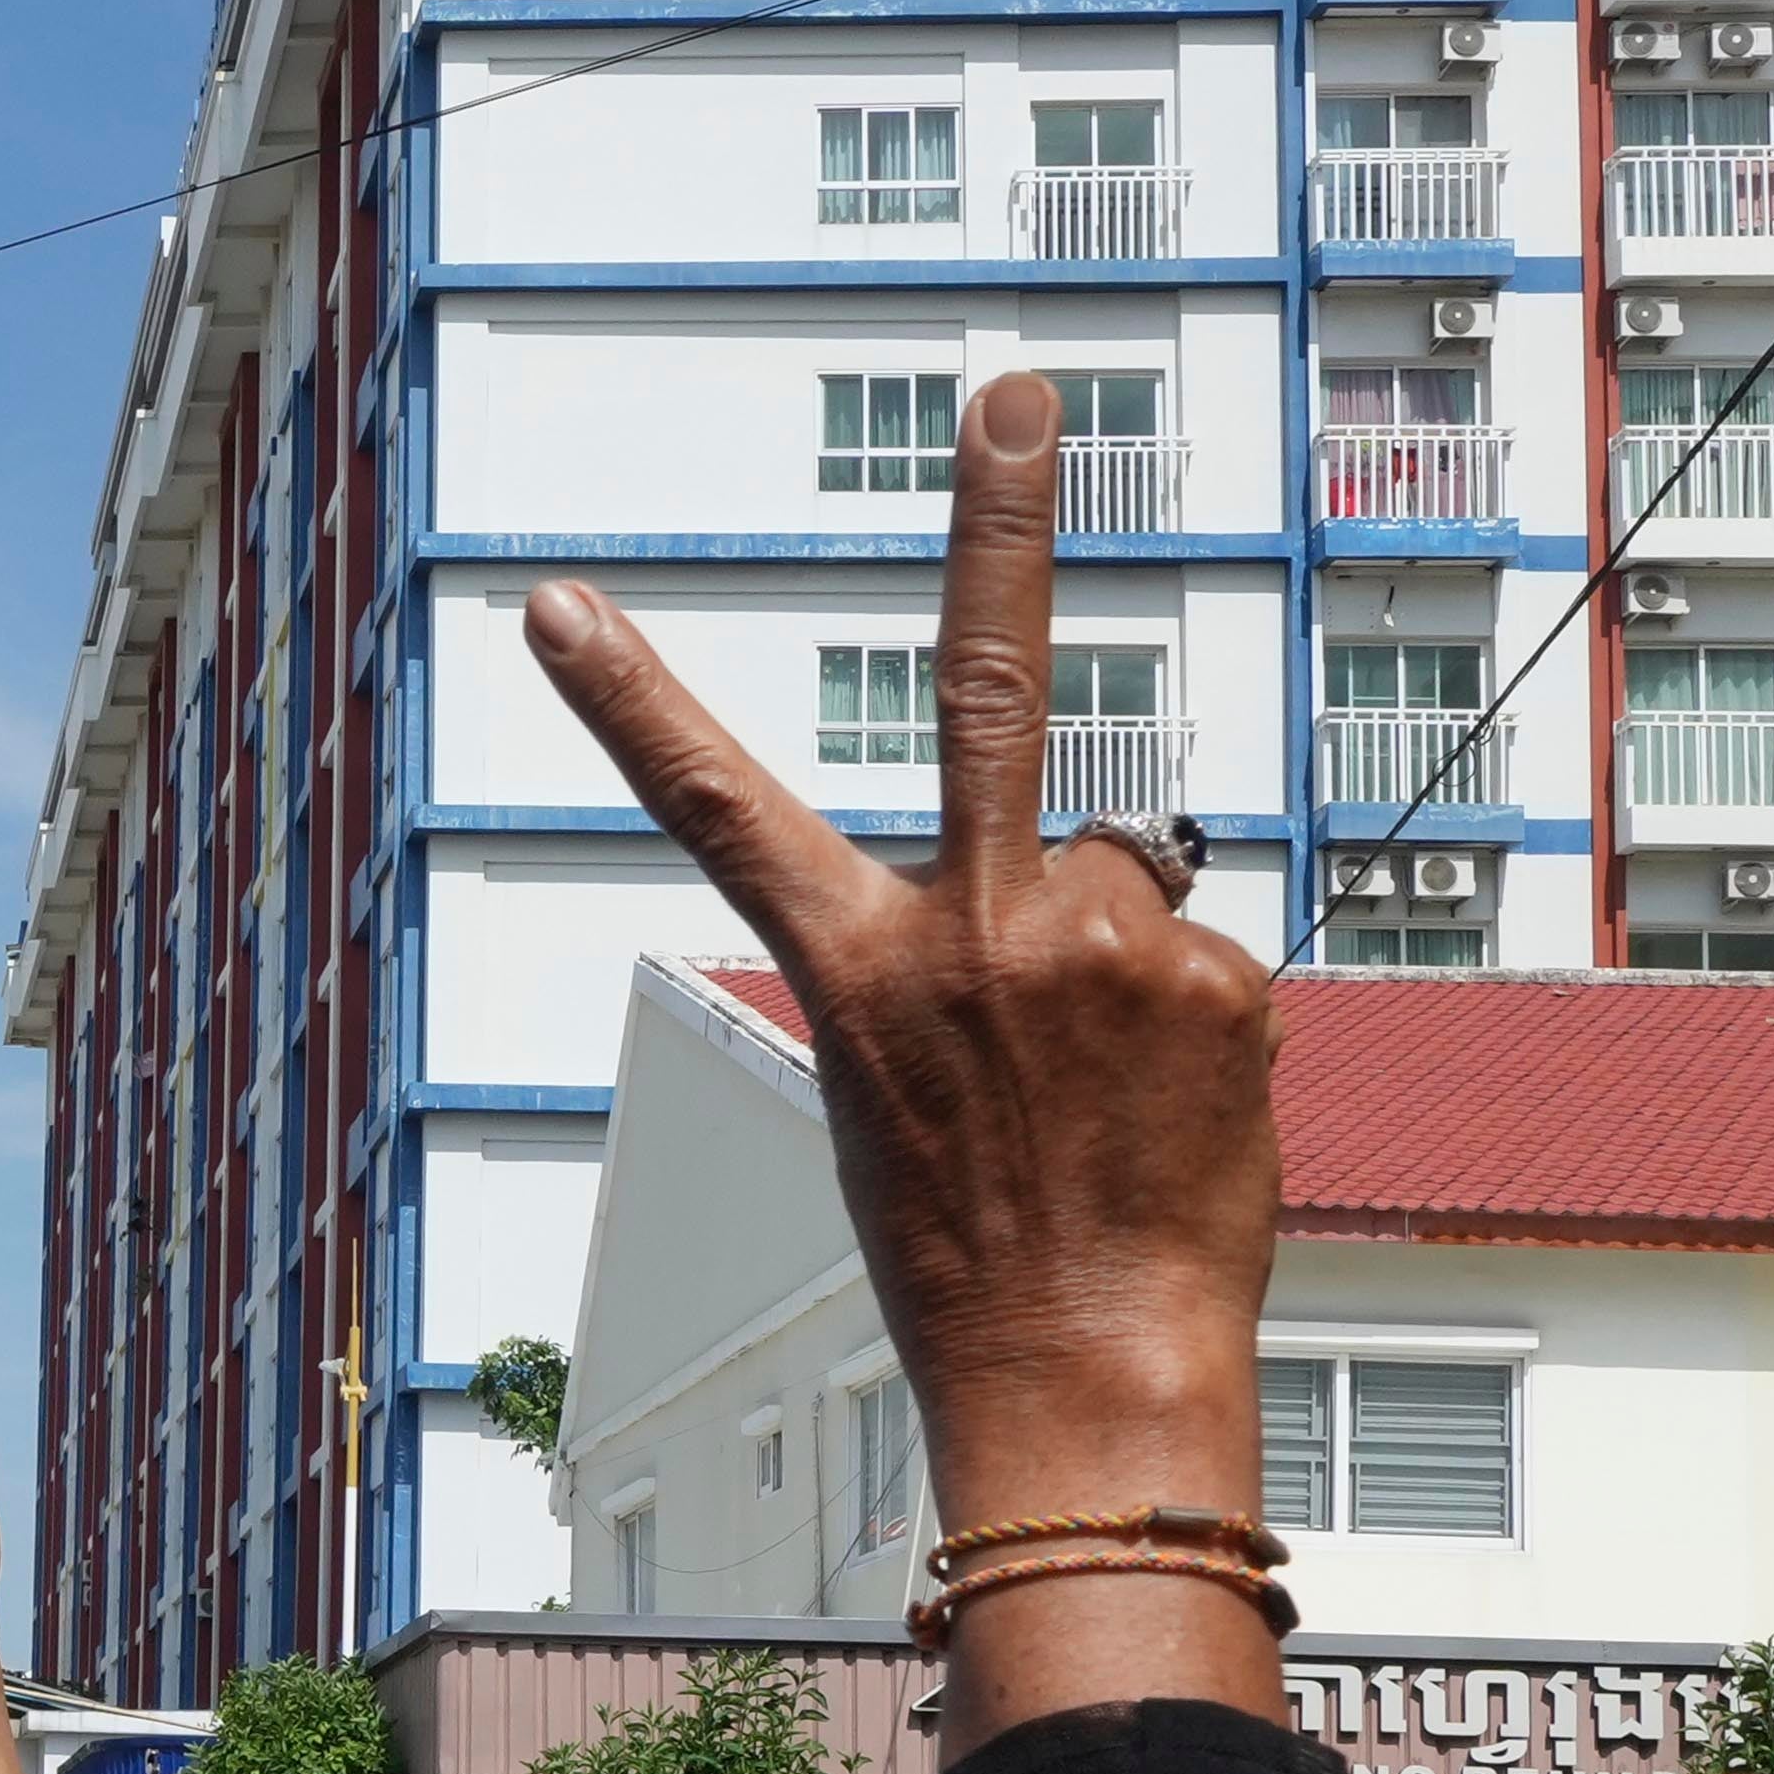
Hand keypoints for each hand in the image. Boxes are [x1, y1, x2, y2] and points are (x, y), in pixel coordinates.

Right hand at [526, 378, 1278, 1719]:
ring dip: (1128, 967)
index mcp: (859, 972)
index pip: (720, 811)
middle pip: (990, 691)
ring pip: (1129, 884)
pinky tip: (1170, 1124)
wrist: (1088, 1380)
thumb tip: (1120, 862)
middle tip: (1018, 393)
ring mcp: (1105, 949)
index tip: (555, 604)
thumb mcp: (917, 1095)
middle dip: (1002, 524)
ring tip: (1111, 1101)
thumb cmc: (981, 1254)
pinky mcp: (1218, 979)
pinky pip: (1206, 962)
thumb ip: (984, 949)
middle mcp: (973, 934)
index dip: (629, 702)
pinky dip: (1198, 1031)